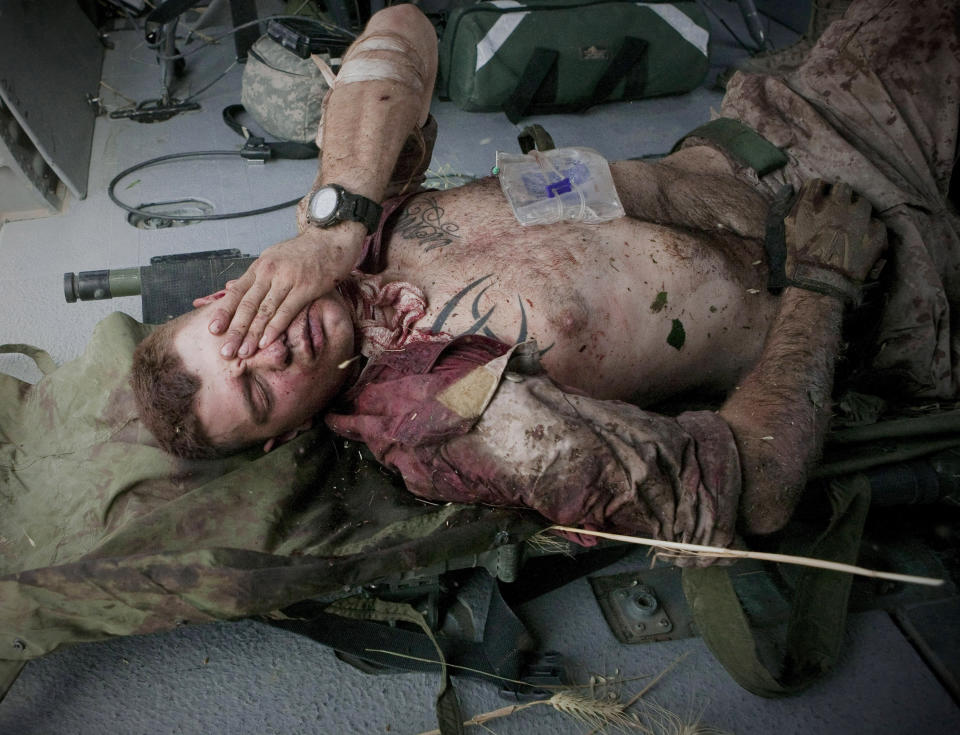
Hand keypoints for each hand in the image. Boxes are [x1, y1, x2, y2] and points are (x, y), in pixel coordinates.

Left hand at [203, 227, 361, 357]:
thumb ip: (255, 277)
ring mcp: (287, 279)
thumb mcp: (274, 258)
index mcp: (260, 267)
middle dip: (235, 330)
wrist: (331, 239)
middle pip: (247, 305)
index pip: (236, 293)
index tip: (212, 330)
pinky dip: (274, 328)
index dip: (224, 312)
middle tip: (225, 351)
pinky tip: (266, 342)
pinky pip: (286, 311)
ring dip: (252, 334)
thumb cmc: (304, 252)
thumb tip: (231, 289)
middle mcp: (269, 272)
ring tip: (243, 352)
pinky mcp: (305, 287)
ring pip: (264, 311)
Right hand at [784, 179, 885, 302]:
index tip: (818, 200)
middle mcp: (836, 205)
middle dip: (838, 197)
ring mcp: (858, 219)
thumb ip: (781, 206)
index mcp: (810, 204)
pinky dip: (869, 229)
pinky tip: (861, 240)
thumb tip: (788, 187)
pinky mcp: (875, 234)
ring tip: (850, 225)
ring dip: (856, 210)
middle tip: (835, 212)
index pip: (817, 183)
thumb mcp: (778, 231)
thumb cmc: (793, 262)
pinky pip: (876, 223)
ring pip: (862, 202)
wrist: (818, 287)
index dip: (818, 192)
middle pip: (842, 188)